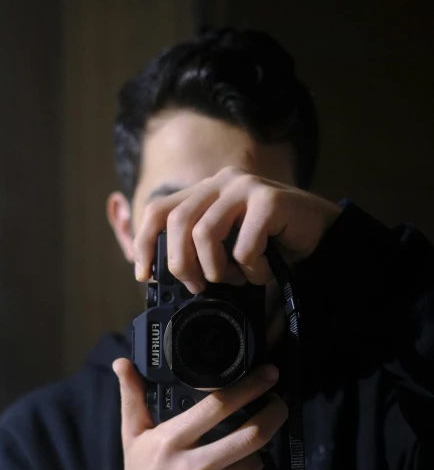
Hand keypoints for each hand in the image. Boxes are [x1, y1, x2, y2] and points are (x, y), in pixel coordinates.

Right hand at [113, 358, 287, 469]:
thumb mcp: (133, 436)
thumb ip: (132, 397)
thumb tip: (122, 362)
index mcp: (171, 441)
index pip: (218, 406)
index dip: (250, 386)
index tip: (268, 374)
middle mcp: (194, 467)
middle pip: (252, 433)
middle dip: (274, 412)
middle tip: (278, 402)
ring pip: (257, 458)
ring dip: (257, 448)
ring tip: (244, 445)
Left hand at [133, 167, 340, 293]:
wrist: (325, 241)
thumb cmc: (273, 248)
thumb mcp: (226, 250)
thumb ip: (198, 252)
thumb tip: (160, 277)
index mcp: (206, 191)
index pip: (159, 210)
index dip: (143, 243)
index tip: (144, 275)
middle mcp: (222, 183)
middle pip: (177, 223)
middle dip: (181, 264)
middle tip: (197, 286)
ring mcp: (246, 188)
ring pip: (204, 232)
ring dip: (216, 268)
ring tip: (235, 279)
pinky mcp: (271, 200)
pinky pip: (244, 245)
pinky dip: (251, 270)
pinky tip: (263, 273)